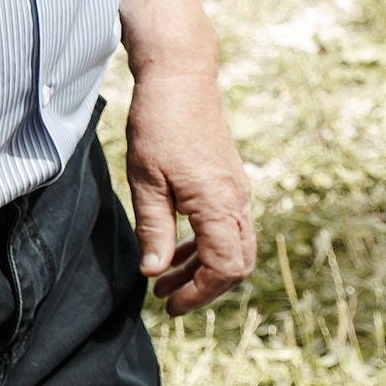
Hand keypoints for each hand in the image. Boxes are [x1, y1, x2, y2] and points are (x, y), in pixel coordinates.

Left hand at [124, 68, 255, 314]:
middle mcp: (238, 202)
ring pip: (235, 248)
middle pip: (238, 264)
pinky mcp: (232, 185)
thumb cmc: (160, 127)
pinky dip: (207, 246)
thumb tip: (154, 272)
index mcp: (220, 204)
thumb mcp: (146, 181)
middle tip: (167, 299)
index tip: (169, 304)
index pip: (224, 267)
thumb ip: (154, 229)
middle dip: (205, 288)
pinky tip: (177, 248)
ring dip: (203, 269)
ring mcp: (239, 193)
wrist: (183, 81)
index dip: (199, 292)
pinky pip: (230, 229)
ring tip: (164, 279)